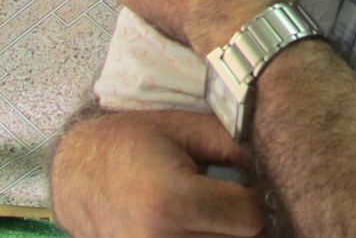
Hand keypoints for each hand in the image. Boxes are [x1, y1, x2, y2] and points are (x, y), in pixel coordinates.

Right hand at [50, 108, 263, 236]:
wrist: (78, 172)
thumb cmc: (134, 141)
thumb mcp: (186, 129)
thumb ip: (234, 145)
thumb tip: (277, 162)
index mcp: (172, 202)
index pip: (251, 219)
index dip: (259, 200)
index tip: (251, 185)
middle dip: (246, 223)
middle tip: (239, 200)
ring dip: (227, 235)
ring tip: (221, 213)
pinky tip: (206, 227)